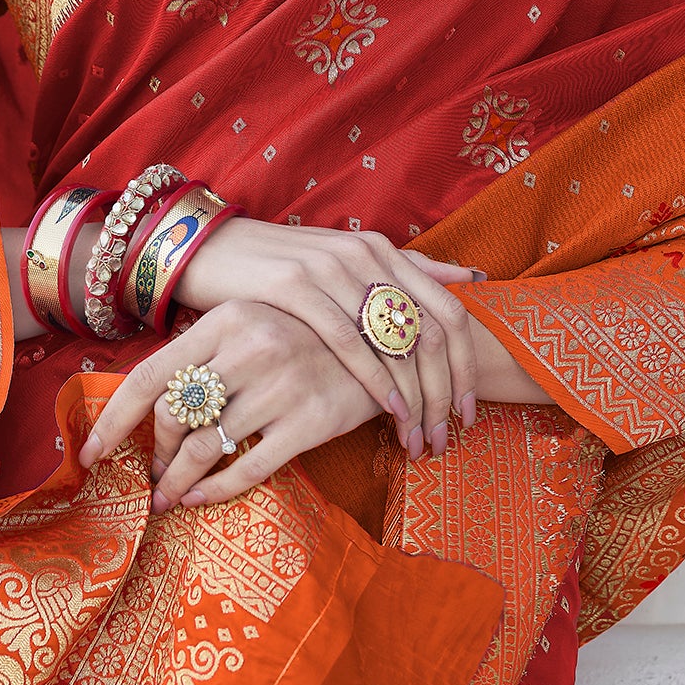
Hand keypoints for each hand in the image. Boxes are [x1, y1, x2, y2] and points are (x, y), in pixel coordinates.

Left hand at [76, 300, 383, 510]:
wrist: (391, 343)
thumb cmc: (310, 337)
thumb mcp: (255, 325)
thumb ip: (208, 353)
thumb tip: (149, 400)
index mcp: (227, 320)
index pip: (150, 376)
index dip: (112, 421)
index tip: (89, 456)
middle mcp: (250, 347)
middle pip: (175, 416)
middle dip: (156, 456)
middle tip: (153, 476)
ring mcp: (281, 384)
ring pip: (205, 448)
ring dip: (177, 482)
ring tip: (168, 497)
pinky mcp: (310, 421)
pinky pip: (246, 469)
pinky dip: (214, 492)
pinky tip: (201, 500)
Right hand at [171, 216, 484, 457]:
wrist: (214, 250)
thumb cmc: (284, 269)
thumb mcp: (348, 265)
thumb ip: (406, 270)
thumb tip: (470, 277)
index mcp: (382, 250)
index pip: (447, 309)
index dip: (466, 364)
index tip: (469, 409)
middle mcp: (364, 254)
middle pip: (430, 328)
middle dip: (446, 389)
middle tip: (448, 434)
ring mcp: (331, 267)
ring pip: (395, 339)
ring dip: (415, 395)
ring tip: (419, 434)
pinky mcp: (295, 285)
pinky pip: (349, 340)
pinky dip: (375, 379)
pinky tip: (387, 409)